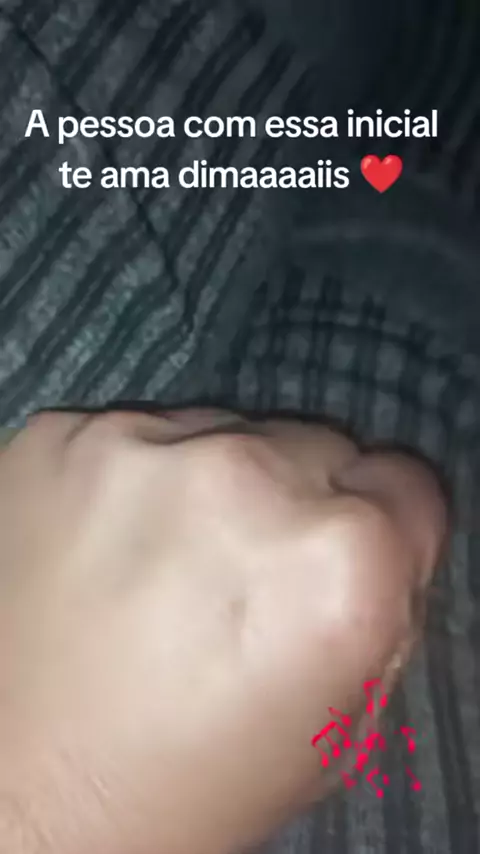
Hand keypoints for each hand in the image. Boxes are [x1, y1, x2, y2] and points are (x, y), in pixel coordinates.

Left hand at [0, 409, 445, 853]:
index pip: (409, 483)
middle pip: (316, 446)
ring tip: (156, 569)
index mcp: (338, 566)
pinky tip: (98, 553)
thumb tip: (378, 535)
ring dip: (209, 488)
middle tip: (236, 579)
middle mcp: (244, 481)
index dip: (382, 528)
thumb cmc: (185, 781)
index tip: (337, 561)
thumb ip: (381, 606)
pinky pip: (134, 438)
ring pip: (222, 433)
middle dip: (296, 504)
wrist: (13, 796)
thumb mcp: (335, 725)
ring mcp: (138, 447)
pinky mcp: (56, 437)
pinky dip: (130, 484)